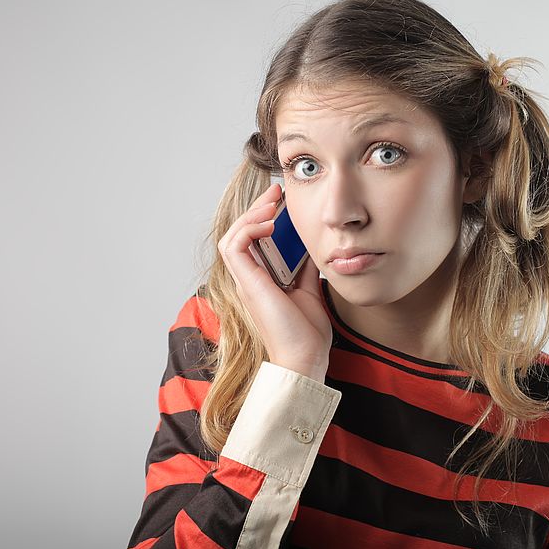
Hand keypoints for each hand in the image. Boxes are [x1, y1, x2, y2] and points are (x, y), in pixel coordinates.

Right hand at [217, 183, 331, 381]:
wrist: (306, 357)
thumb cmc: (307, 332)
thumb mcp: (311, 289)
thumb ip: (307, 267)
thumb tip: (316, 243)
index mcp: (261, 279)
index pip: (253, 239)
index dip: (263, 216)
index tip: (283, 200)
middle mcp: (249, 278)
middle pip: (241, 233)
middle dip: (257, 208)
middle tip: (277, 191)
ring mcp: (245, 281)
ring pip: (233, 235)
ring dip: (251, 214)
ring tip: (272, 201)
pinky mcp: (247, 283)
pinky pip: (235, 246)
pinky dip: (249, 229)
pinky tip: (270, 223)